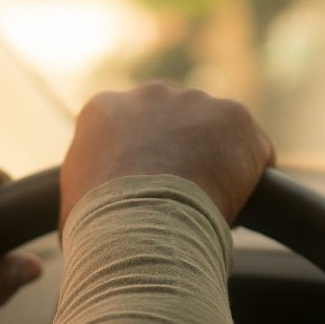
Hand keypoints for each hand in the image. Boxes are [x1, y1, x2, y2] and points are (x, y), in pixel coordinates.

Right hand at [60, 82, 274, 230]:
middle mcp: (148, 94)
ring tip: (208, 207)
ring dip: (216, 163)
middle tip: (181, 199)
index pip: (129, 130)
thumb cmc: (98, 229)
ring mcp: (194, 102)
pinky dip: (251, 177)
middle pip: (174, 122)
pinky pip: (252, 149)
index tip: (148, 193)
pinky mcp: (235, 118)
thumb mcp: (72, 206)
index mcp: (103, 110)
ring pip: (215, 133)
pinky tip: (238, 205)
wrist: (138, 228)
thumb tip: (87, 222)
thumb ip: (86, 193)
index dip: (142, 164)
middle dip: (181, 154)